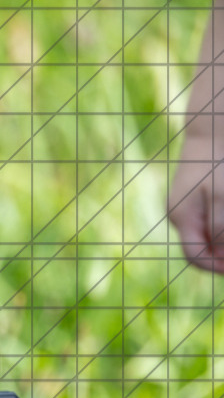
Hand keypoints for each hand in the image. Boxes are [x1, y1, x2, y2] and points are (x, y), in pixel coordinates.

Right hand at [168, 134, 223, 273]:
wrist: (212, 129)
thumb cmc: (216, 162)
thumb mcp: (221, 197)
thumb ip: (220, 228)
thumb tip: (222, 254)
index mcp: (181, 218)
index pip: (196, 257)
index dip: (218, 268)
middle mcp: (179, 215)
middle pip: (202, 247)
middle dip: (223, 253)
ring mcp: (186, 205)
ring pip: (207, 233)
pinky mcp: (196, 196)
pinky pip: (211, 219)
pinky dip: (222, 226)